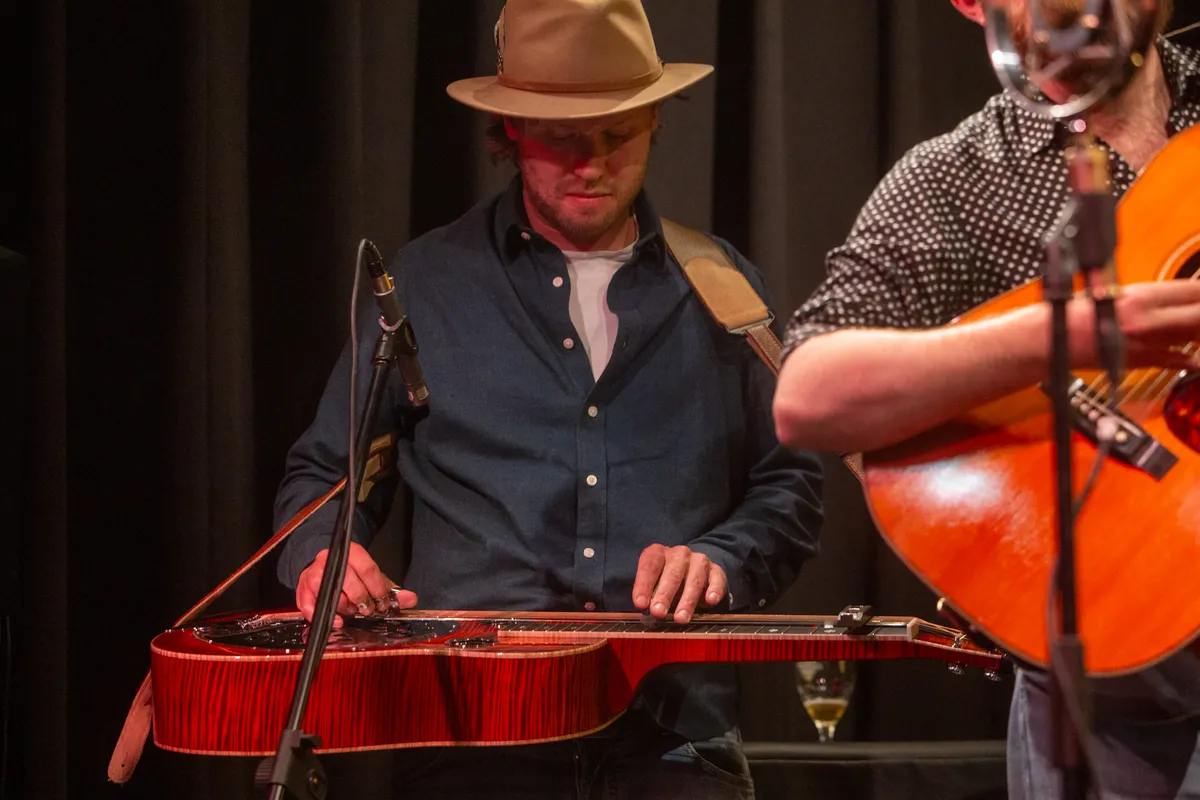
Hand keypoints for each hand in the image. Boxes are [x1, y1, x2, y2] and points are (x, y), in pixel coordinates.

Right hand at [295, 542, 417, 627]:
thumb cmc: (353, 576)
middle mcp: (330, 558)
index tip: (382, 603)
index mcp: (351, 551)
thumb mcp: (373, 579)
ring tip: (352, 611)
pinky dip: (324, 616)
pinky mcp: (302, 588)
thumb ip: (391, 590)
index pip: (367, 568)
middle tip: (368, 610)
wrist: (326, 569)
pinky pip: (310, 604)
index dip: (377, 588)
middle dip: (361, 599)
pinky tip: (337, 622)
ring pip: (329, 592)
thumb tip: (411, 599)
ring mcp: (314, 572)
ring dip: (344, 606)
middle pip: (348, 580)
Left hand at [632, 544, 727, 623]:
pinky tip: (710, 601)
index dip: (644, 585)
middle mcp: (679, 554)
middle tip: (658, 612)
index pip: (649, 566)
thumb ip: (648, 594)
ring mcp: (699, 561)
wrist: (694, 569)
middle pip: (672, 573)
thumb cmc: (666, 579)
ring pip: (694, 579)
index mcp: (658, 553)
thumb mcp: (653, 583)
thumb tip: (644, 609)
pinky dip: (714, 590)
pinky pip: (716, 579)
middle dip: (665, 594)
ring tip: (680, 618)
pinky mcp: (716, 570)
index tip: (640, 604)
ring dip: (687, 600)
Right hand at [1068, 281, 1199, 370]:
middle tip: (1198, 310)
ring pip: (1195, 337)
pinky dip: (1192, 359)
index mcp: (1140, 298)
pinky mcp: (1142, 362)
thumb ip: (1149, 296)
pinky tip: (1195, 356)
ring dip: (1198, 331)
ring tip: (1195, 328)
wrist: (1051, 340)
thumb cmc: (1074, 314)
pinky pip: (1179, 361)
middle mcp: (1148, 321)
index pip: (1193, 290)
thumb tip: (1179, 294)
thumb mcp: (1115, 294)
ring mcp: (1147, 344)